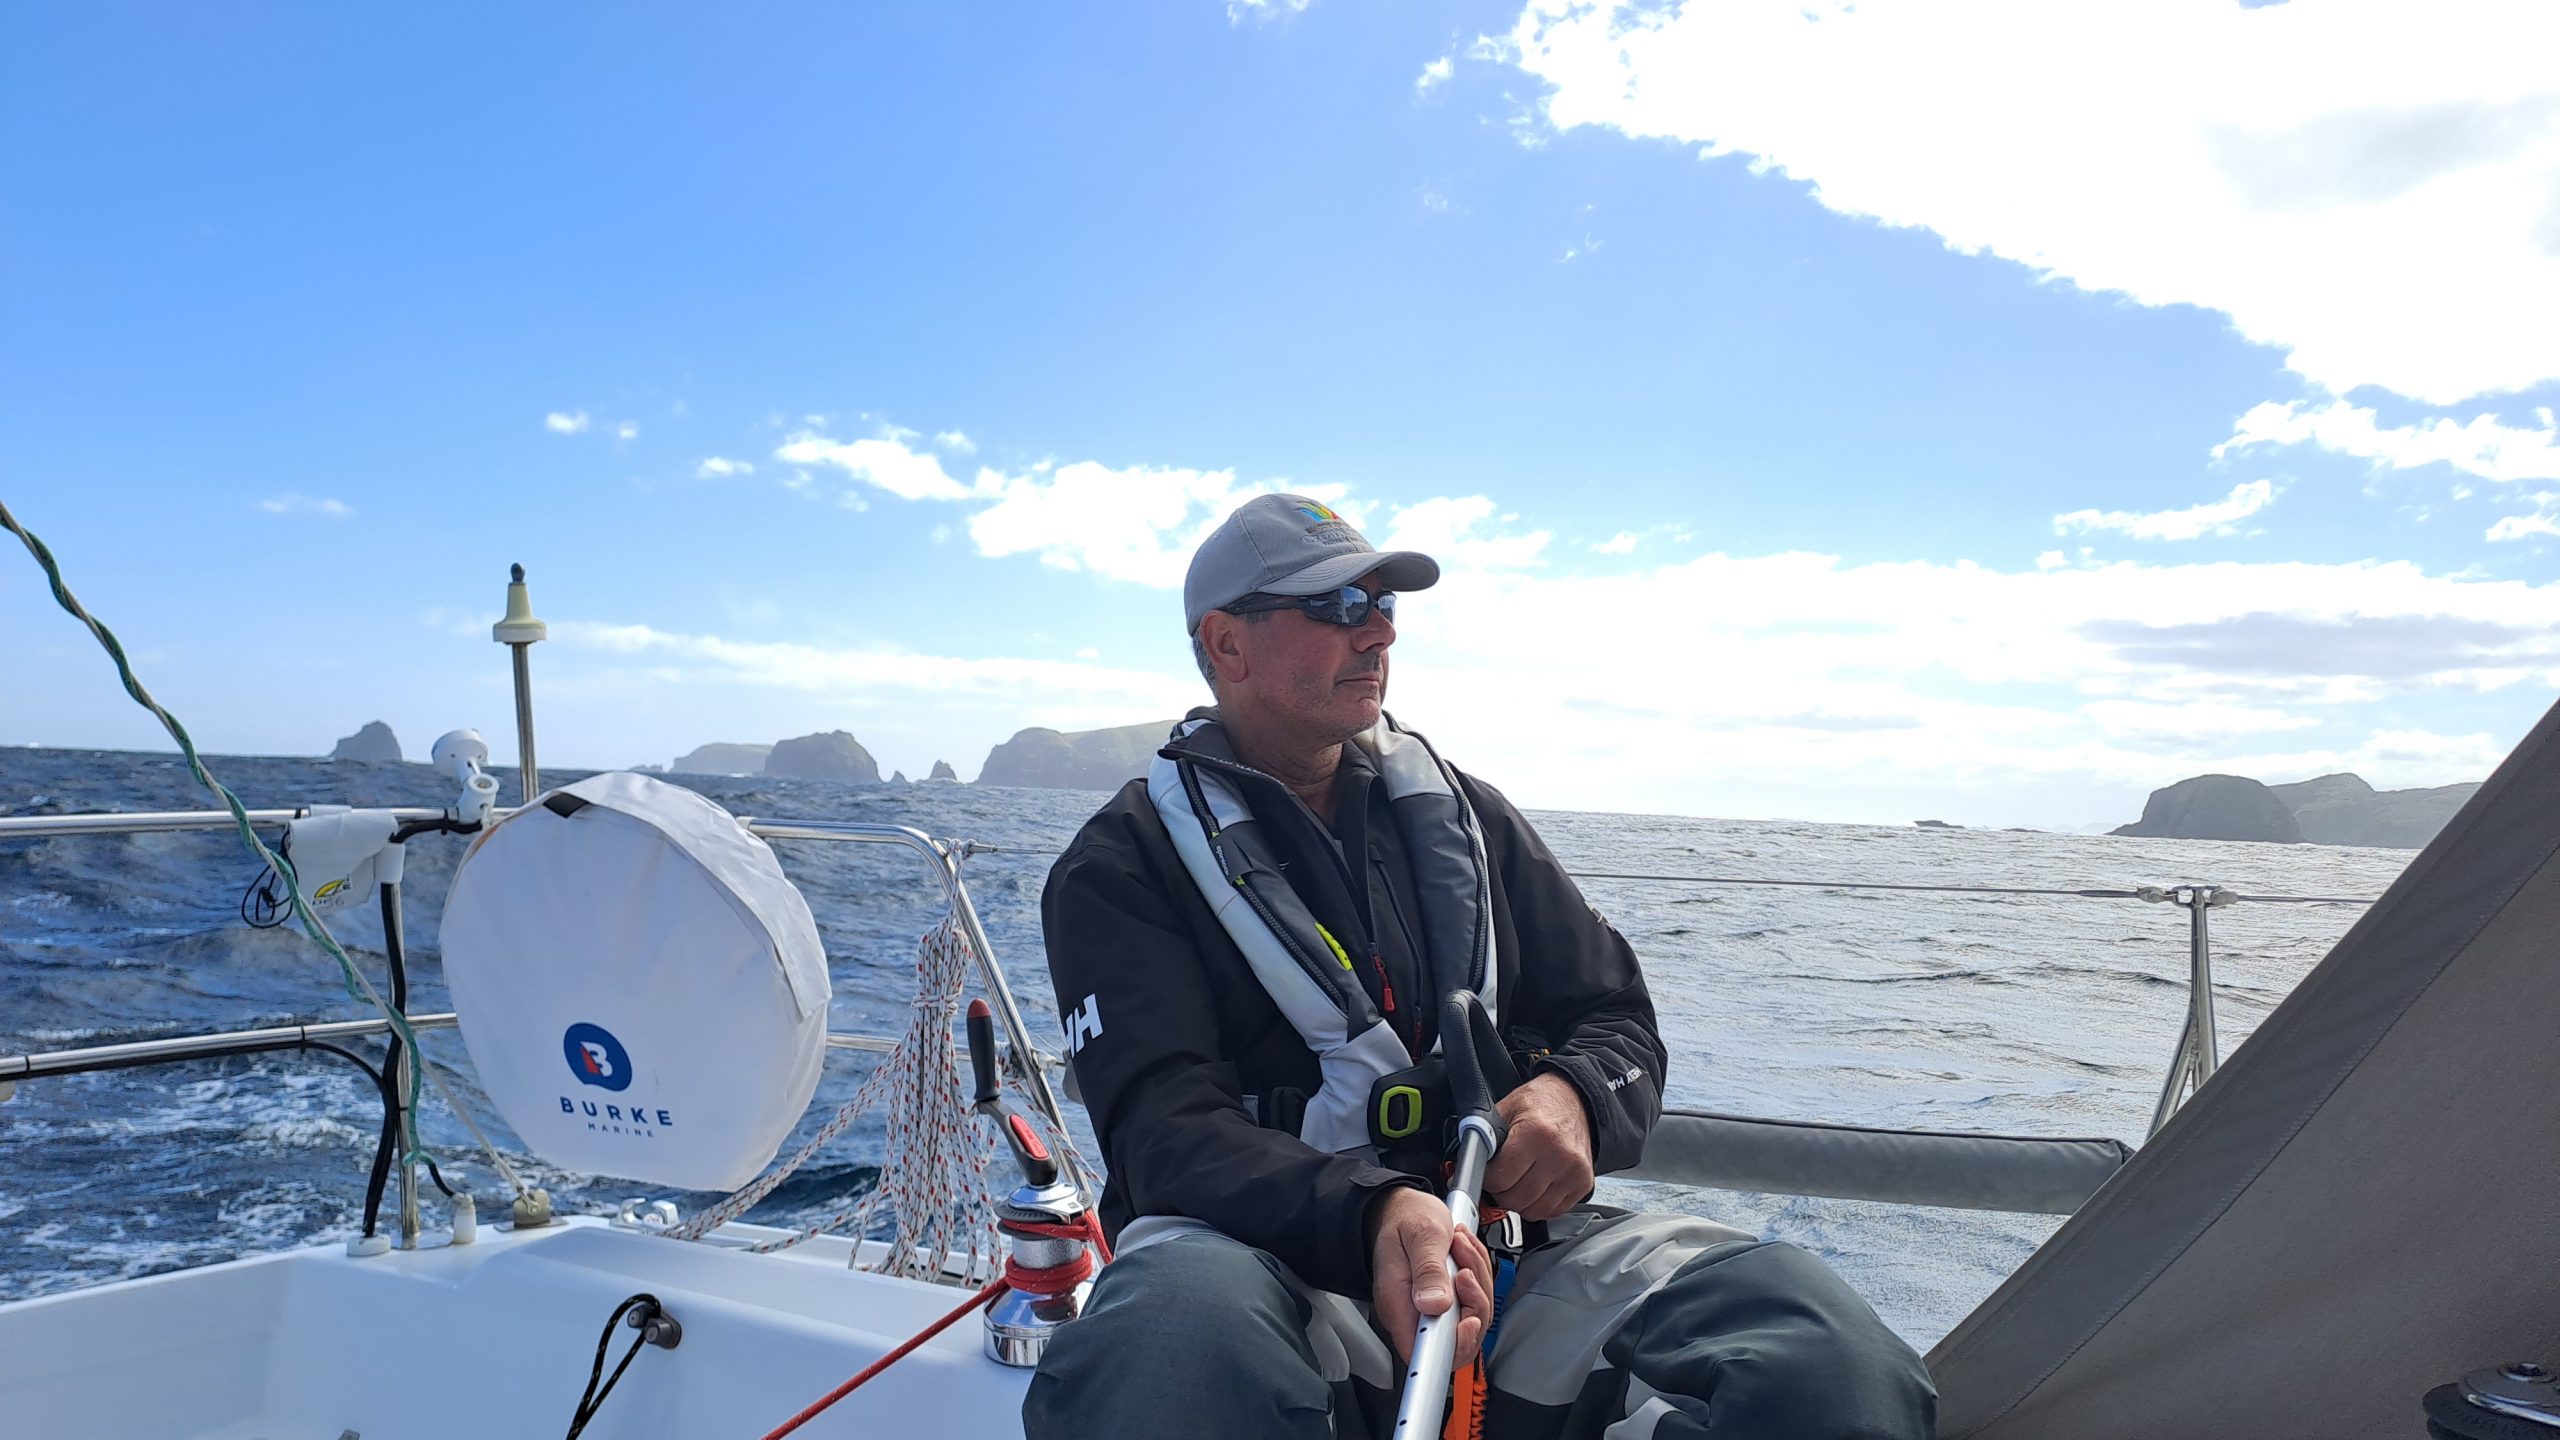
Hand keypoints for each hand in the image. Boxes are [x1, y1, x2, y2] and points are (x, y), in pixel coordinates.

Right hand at [1368, 1187, 1493, 1365]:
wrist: (1401, 1208)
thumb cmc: (1406, 1218)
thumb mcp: (1421, 1234)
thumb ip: (1428, 1269)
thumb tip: (1435, 1305)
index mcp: (1399, 1304)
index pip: (1424, 1353)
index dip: (1454, 1346)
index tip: (1468, 1319)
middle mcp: (1414, 1313)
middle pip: (1457, 1339)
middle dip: (1474, 1302)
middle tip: (1465, 1268)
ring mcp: (1431, 1309)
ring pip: (1472, 1317)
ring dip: (1477, 1282)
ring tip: (1461, 1250)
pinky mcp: (1445, 1301)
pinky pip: (1474, 1302)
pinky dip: (1478, 1277)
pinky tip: (1466, 1256)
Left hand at [1482, 1072, 1593, 1220]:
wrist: (1575, 1099)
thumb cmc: (1540, 1103)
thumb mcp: (1506, 1109)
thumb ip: (1487, 1136)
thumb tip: (1467, 1164)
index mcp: (1536, 1133)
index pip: (1501, 1178)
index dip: (1487, 1179)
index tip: (1486, 1174)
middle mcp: (1558, 1155)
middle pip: (1517, 1198)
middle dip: (1501, 1193)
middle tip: (1500, 1179)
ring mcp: (1574, 1172)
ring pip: (1534, 1210)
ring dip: (1519, 1202)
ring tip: (1517, 1183)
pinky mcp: (1584, 1184)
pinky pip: (1553, 1211)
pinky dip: (1539, 1205)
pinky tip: (1535, 1188)